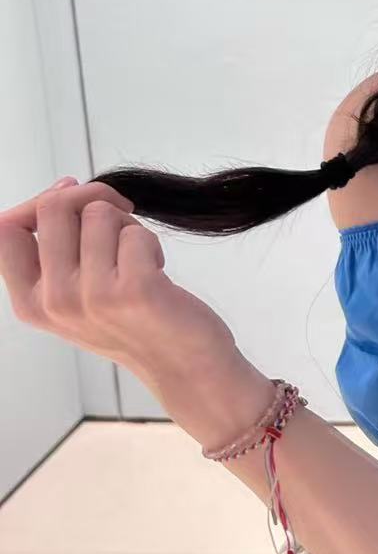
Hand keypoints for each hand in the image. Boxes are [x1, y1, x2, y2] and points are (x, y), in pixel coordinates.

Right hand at [0, 177, 237, 382]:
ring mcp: (92, 297)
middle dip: (92, 200)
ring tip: (138, 261)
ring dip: (127, 226)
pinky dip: (152, 243)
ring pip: (98, 212)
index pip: (4, 230)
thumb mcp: (75, 297)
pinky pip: (135, 232)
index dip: (40, 202)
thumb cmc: (134, 324)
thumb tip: (63, 186)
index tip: (73, 204)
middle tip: (119, 224)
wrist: (183, 367)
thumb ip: (56, 251)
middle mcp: (54, 302)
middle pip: (53, 207)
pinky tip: (157, 274)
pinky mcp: (134, 291)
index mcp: (31, 303)